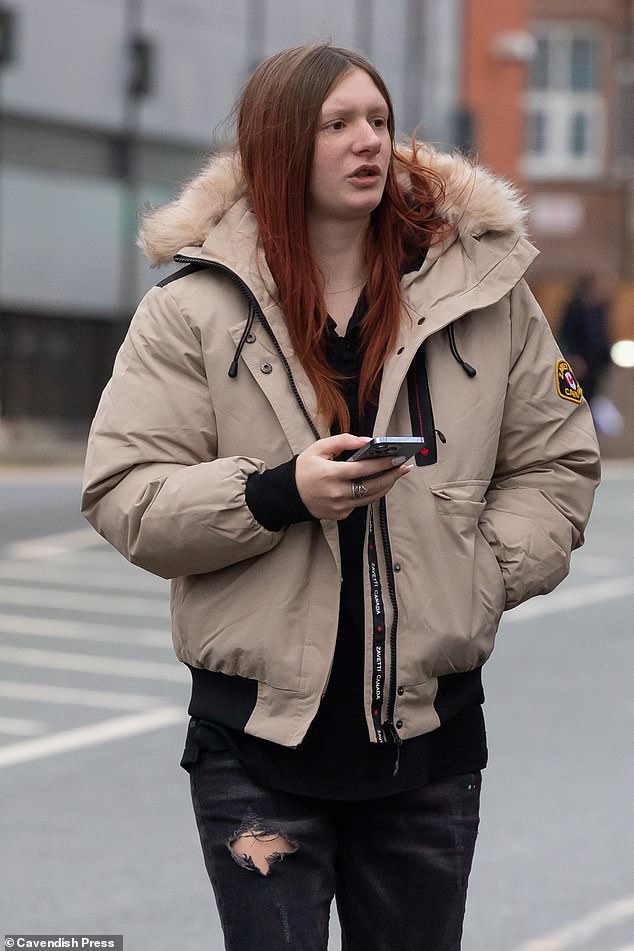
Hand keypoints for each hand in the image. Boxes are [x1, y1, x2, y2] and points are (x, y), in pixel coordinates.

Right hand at [295, 433, 412, 519]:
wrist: (288, 495)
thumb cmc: (304, 469)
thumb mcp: (318, 448)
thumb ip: (343, 441)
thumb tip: (366, 441)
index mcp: (330, 474)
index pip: (363, 469)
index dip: (382, 463)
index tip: (398, 457)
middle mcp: (336, 493)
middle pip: (372, 486)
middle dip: (392, 475)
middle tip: (405, 467)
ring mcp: (339, 506)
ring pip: (370, 497)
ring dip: (386, 485)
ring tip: (397, 474)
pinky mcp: (340, 515)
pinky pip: (361, 503)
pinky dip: (372, 493)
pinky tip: (381, 483)